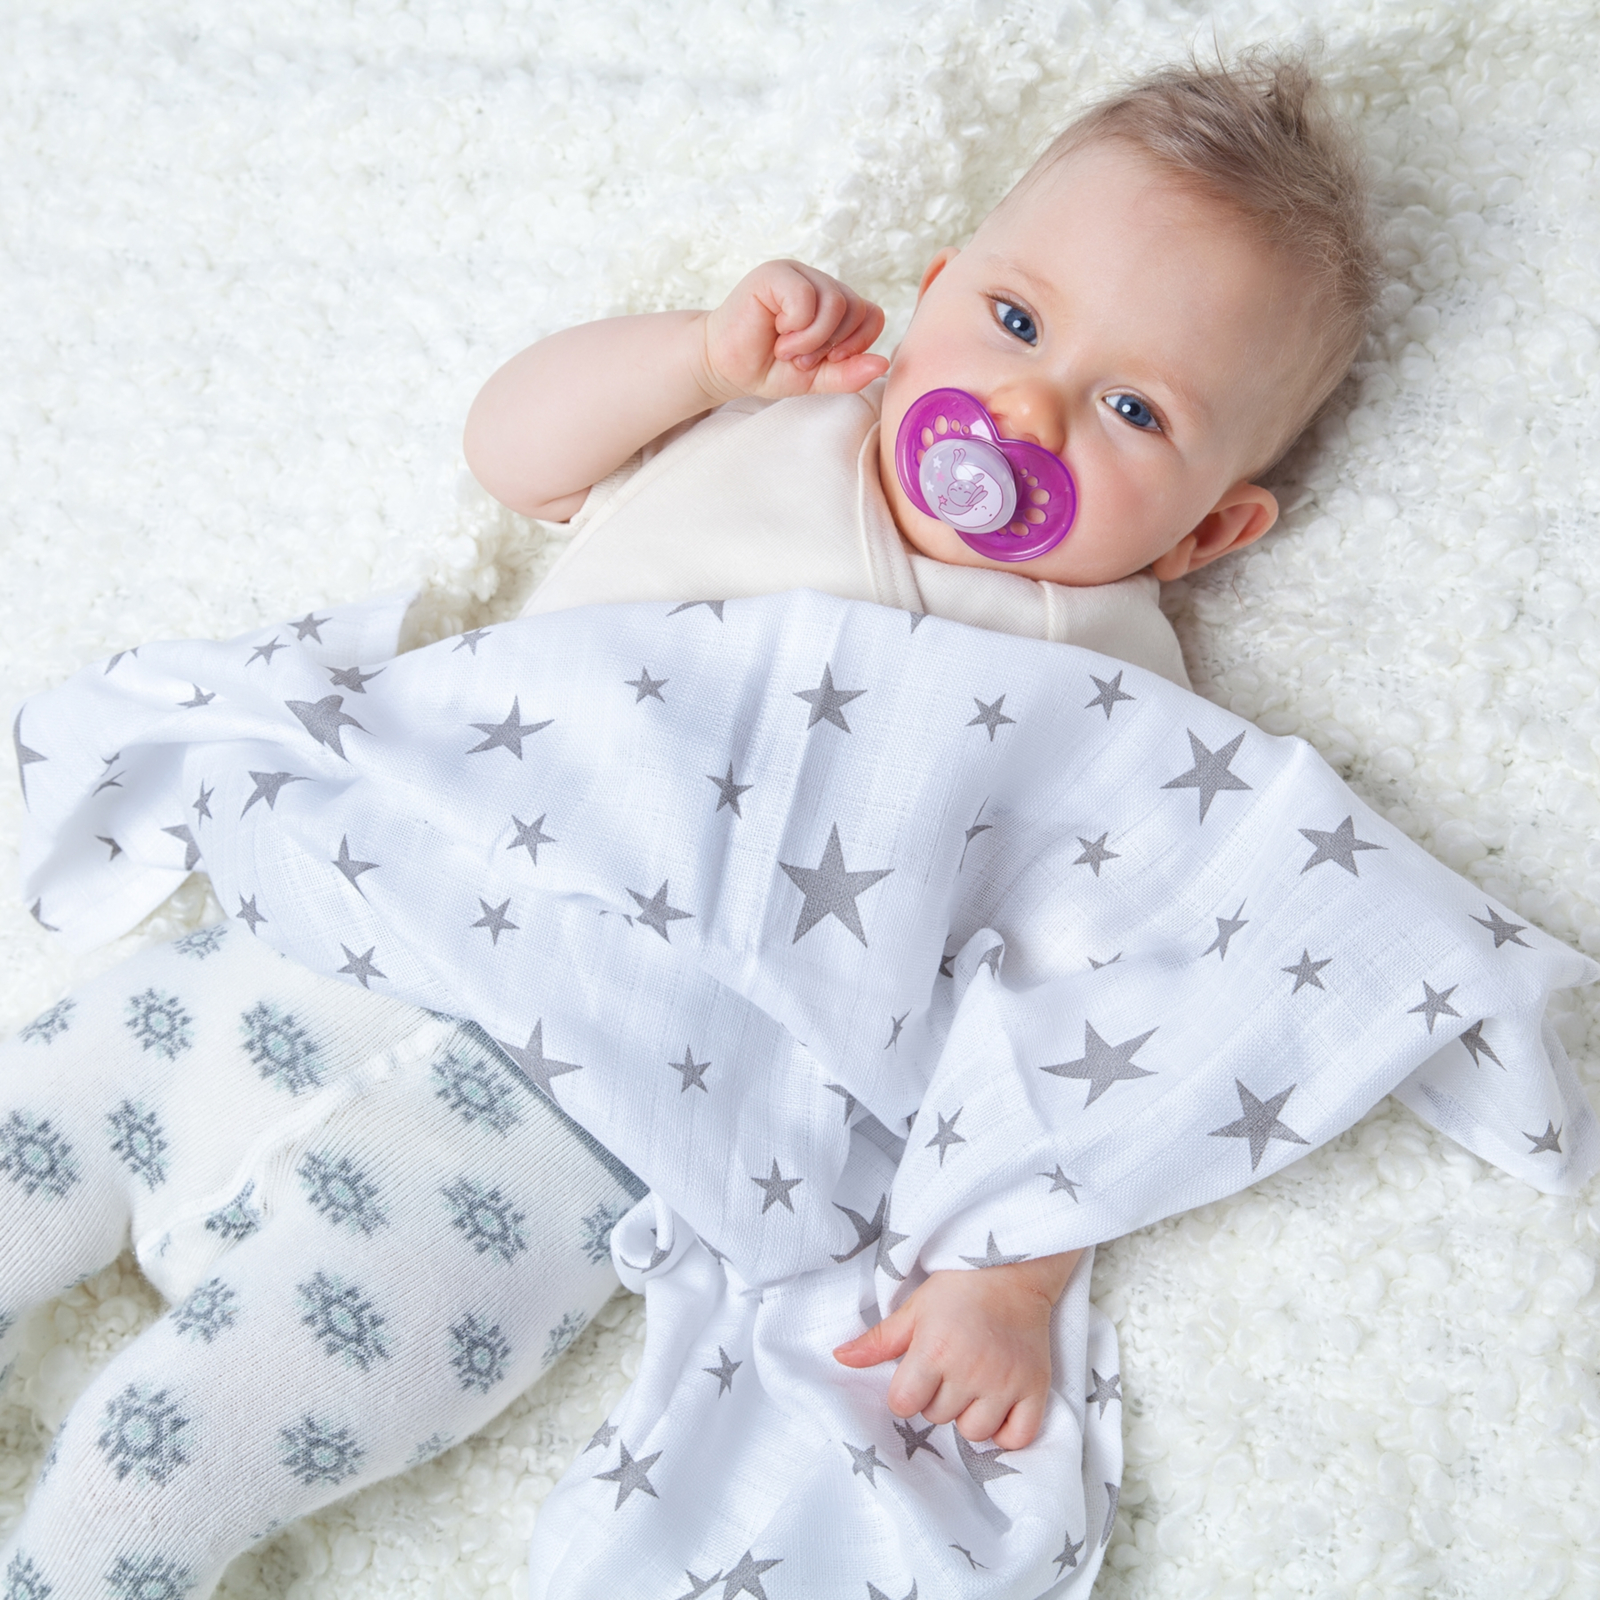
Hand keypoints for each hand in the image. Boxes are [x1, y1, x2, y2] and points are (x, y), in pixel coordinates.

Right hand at [698, 260, 887, 403]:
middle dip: (831, 346)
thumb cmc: (768, 367)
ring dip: (813, 340)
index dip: (857, 344)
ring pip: (836, 303)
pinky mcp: (777, 273)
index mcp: (834, 303)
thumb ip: (849, 373)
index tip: (828, 361)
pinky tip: (778, 334)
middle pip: (857, 309)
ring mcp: (799, 274)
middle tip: (801, 359)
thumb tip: (883, 364)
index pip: (872, 315)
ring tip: (787, 350)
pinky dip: (797, 327)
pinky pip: (807, 297)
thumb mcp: (817, 378)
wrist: (724, 366)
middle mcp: (820, 283)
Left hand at [832, 1250, 1079, 1449]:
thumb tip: (839, 1358)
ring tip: (973, 1384)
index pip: (903, 1404)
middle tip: (950, 1368)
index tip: (918, 1372)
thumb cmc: (958, 1288)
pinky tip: (999, 1408)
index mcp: (935, 1351)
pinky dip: (1007, 1432)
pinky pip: (1017, 1438)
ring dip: (969, 1416)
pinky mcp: (1036, 1389)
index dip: (906, 1392)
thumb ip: (877, 1341)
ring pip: (974, 1433)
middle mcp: (971, 1371)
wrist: (1014, 1270)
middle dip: (937, 1398)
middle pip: (938, 1418)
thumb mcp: (913, 1309)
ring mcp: (1006, 1383)